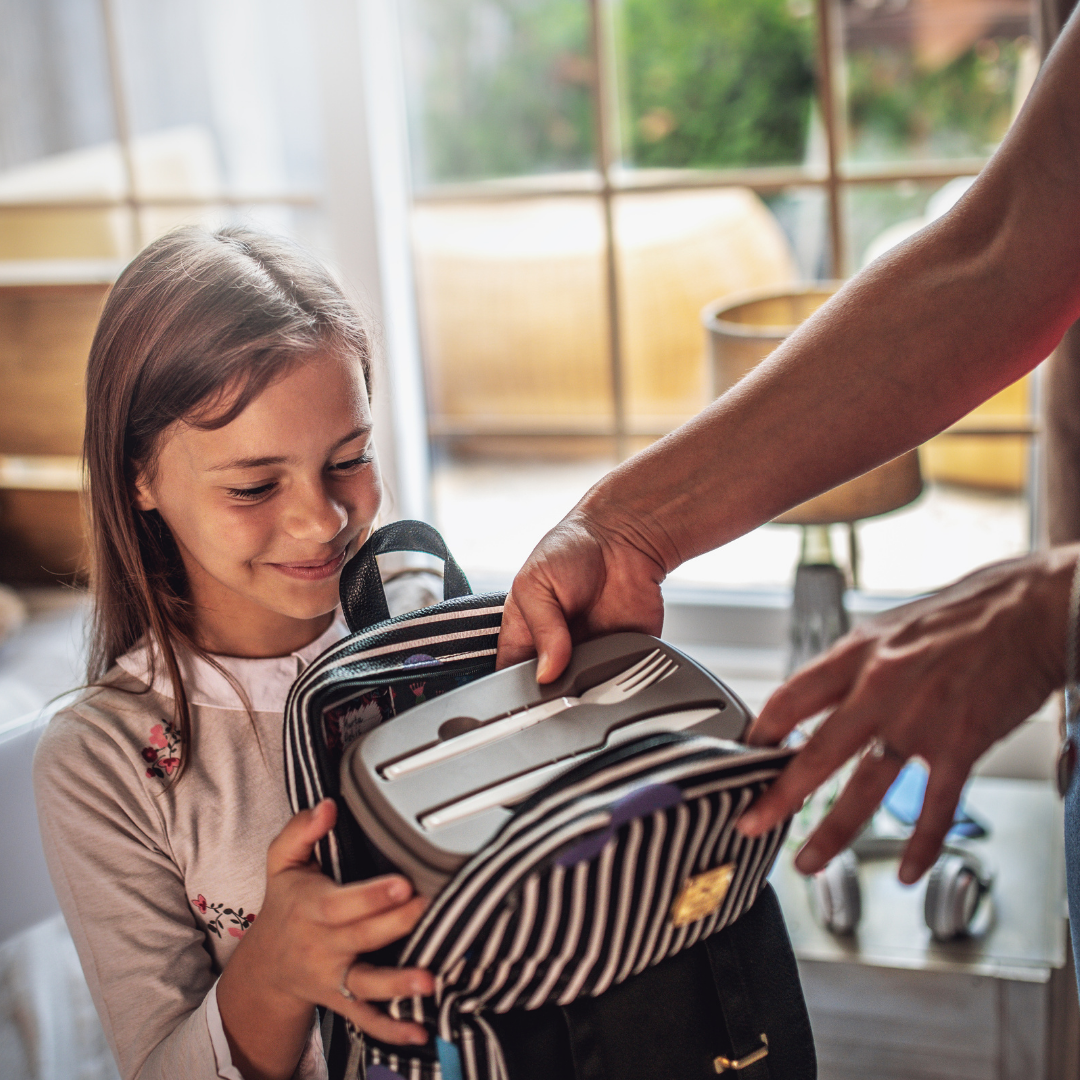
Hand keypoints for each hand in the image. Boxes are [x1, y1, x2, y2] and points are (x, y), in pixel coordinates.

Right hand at [218, 800, 432, 1079]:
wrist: (265, 967)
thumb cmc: (285, 904)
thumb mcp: (282, 863)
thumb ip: (302, 830)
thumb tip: (328, 805)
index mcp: (312, 908)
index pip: (342, 903)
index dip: (371, 895)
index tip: (402, 882)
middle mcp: (324, 946)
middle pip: (363, 938)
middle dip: (398, 925)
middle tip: (430, 909)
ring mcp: (335, 977)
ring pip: (366, 985)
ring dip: (398, 986)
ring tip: (428, 982)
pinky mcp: (344, 1001)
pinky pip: (367, 1020)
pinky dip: (392, 1030)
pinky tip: (421, 1032)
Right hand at [496, 509, 667, 681]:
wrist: (624, 537)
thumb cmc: (570, 550)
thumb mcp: (535, 583)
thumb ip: (540, 629)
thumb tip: (546, 673)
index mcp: (524, 637)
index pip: (511, 679)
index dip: (517, 693)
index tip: (529, 695)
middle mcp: (556, 653)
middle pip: (549, 694)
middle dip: (555, 696)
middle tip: (562, 684)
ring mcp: (591, 658)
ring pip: (586, 696)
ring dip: (588, 691)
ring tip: (589, 670)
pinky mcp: (625, 658)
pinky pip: (623, 683)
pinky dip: (621, 682)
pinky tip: (616, 667)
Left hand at [736, 548, 1074, 883]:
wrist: (1032, 608)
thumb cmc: (964, 614)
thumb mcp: (891, 626)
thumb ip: (855, 664)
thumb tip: (822, 693)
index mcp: (858, 653)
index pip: (791, 697)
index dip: (761, 731)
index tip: (744, 756)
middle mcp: (880, 687)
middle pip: (816, 752)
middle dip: (779, 794)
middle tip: (752, 821)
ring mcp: (920, 719)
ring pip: (866, 788)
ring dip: (832, 831)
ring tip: (809, 860)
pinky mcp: (961, 743)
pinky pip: (934, 806)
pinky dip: (920, 844)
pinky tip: (907, 870)